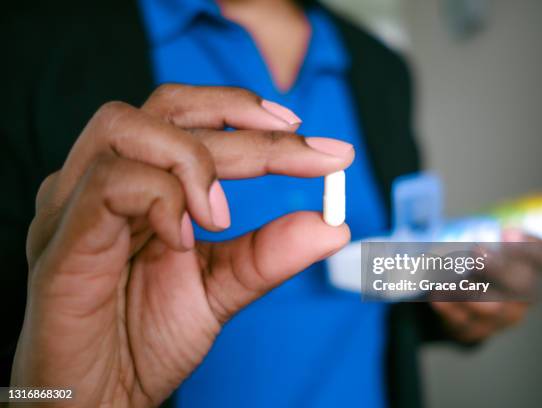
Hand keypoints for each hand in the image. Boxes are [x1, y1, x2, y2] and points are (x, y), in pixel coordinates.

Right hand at [11, 85, 353, 406]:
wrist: (101, 397)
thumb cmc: (145, 339)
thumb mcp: (222, 288)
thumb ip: (271, 252)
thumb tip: (334, 225)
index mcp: (141, 186)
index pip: (197, 123)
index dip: (257, 121)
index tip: (324, 146)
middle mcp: (104, 182)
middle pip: (168, 105)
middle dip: (242, 121)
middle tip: (302, 148)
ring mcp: (74, 205)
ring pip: (128, 127)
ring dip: (195, 158)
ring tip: (220, 216)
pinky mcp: (61, 241)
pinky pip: (108, 184)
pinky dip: (160, 197)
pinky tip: (184, 236)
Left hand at [431, 230, 541, 342]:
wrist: (461, 309)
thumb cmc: (478, 268)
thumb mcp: (486, 247)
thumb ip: (484, 233)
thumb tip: (469, 225)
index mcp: (531, 268)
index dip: (533, 246)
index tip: (508, 230)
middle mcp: (524, 295)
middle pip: (522, 285)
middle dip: (497, 268)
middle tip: (475, 252)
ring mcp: (502, 317)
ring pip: (493, 308)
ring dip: (469, 290)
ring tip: (446, 277)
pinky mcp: (476, 330)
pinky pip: (464, 323)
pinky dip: (448, 308)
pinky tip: (436, 295)